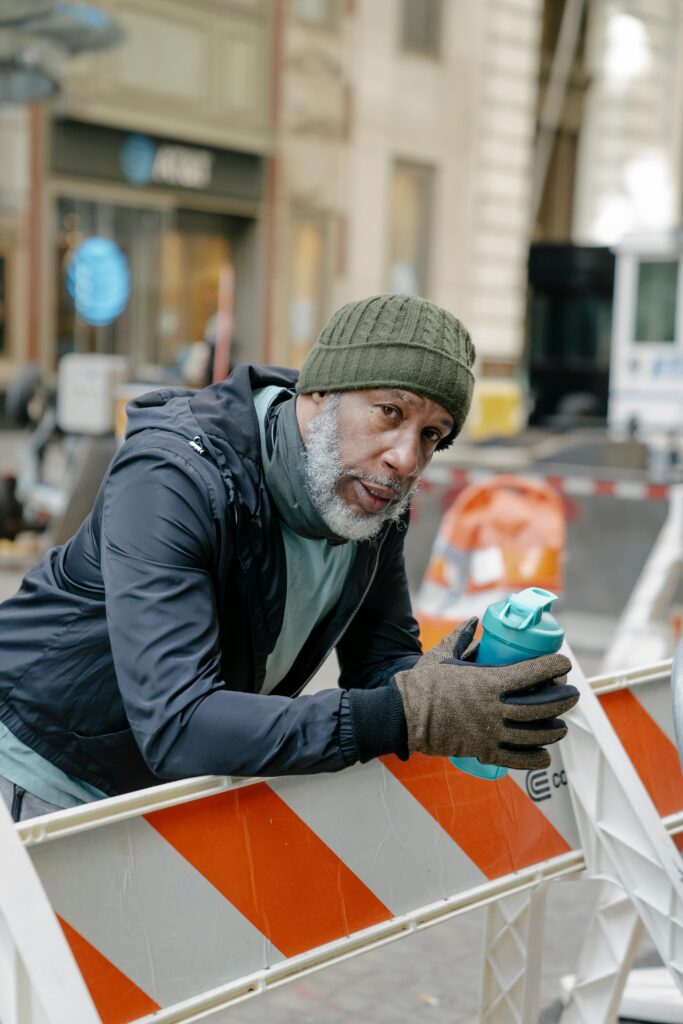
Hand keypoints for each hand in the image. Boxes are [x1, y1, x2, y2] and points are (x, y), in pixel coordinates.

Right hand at [394, 618, 578, 768]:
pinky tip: (545, 755)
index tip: (564, 663)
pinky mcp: (483, 751)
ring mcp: (490, 732)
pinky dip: (535, 758)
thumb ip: (461, 637)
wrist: (404, 715)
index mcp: (488, 681)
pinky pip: (516, 758)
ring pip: (533, 733)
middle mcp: (494, 708)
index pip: (531, 673)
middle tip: (572, 694)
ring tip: (562, 725)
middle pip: (540, 706)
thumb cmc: (423, 683)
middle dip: (562, 699)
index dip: (552, 667)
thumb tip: (474, 621)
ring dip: (554, 730)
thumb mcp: (443, 654)